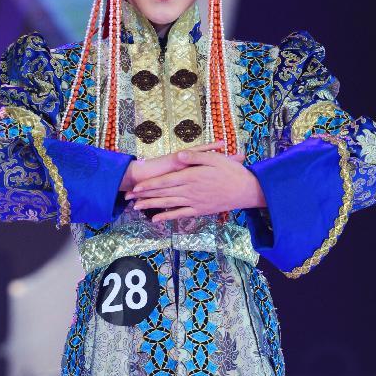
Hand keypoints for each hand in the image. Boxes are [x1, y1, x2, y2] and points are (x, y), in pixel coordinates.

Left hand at [124, 148, 266, 221]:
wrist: (246, 190)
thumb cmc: (231, 171)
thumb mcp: (214, 158)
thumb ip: (195, 157)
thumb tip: (179, 156)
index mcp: (192, 176)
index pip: (166, 181)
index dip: (149, 185)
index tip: (136, 187)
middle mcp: (190, 191)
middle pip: (163, 194)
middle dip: (145, 196)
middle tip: (129, 199)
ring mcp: (194, 202)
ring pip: (168, 204)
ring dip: (151, 206)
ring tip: (137, 207)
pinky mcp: (200, 210)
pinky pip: (180, 214)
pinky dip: (167, 216)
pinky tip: (156, 219)